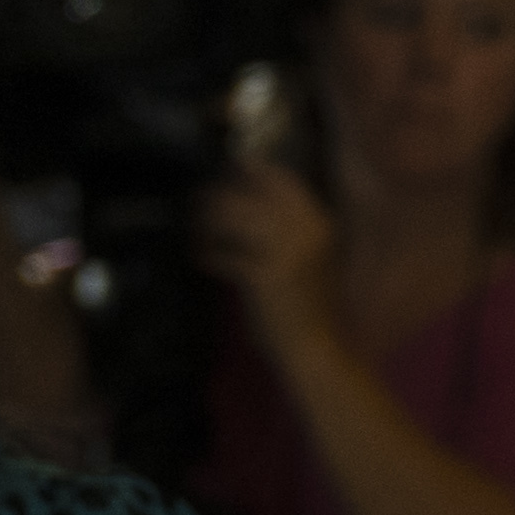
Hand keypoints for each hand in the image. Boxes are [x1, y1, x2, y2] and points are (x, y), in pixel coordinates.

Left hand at [192, 157, 340, 349]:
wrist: (318, 346)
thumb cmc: (309, 306)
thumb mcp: (309, 259)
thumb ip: (288, 233)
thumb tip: (251, 210)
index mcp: (319, 224)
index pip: (283, 182)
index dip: (252, 170)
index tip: (228, 167)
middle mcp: (306, 231)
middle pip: (253, 192)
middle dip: (220, 192)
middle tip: (199, 200)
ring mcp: (285, 252)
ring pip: (234, 216)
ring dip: (207, 220)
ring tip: (195, 231)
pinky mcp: (264, 276)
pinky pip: (224, 255)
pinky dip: (207, 254)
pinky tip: (201, 258)